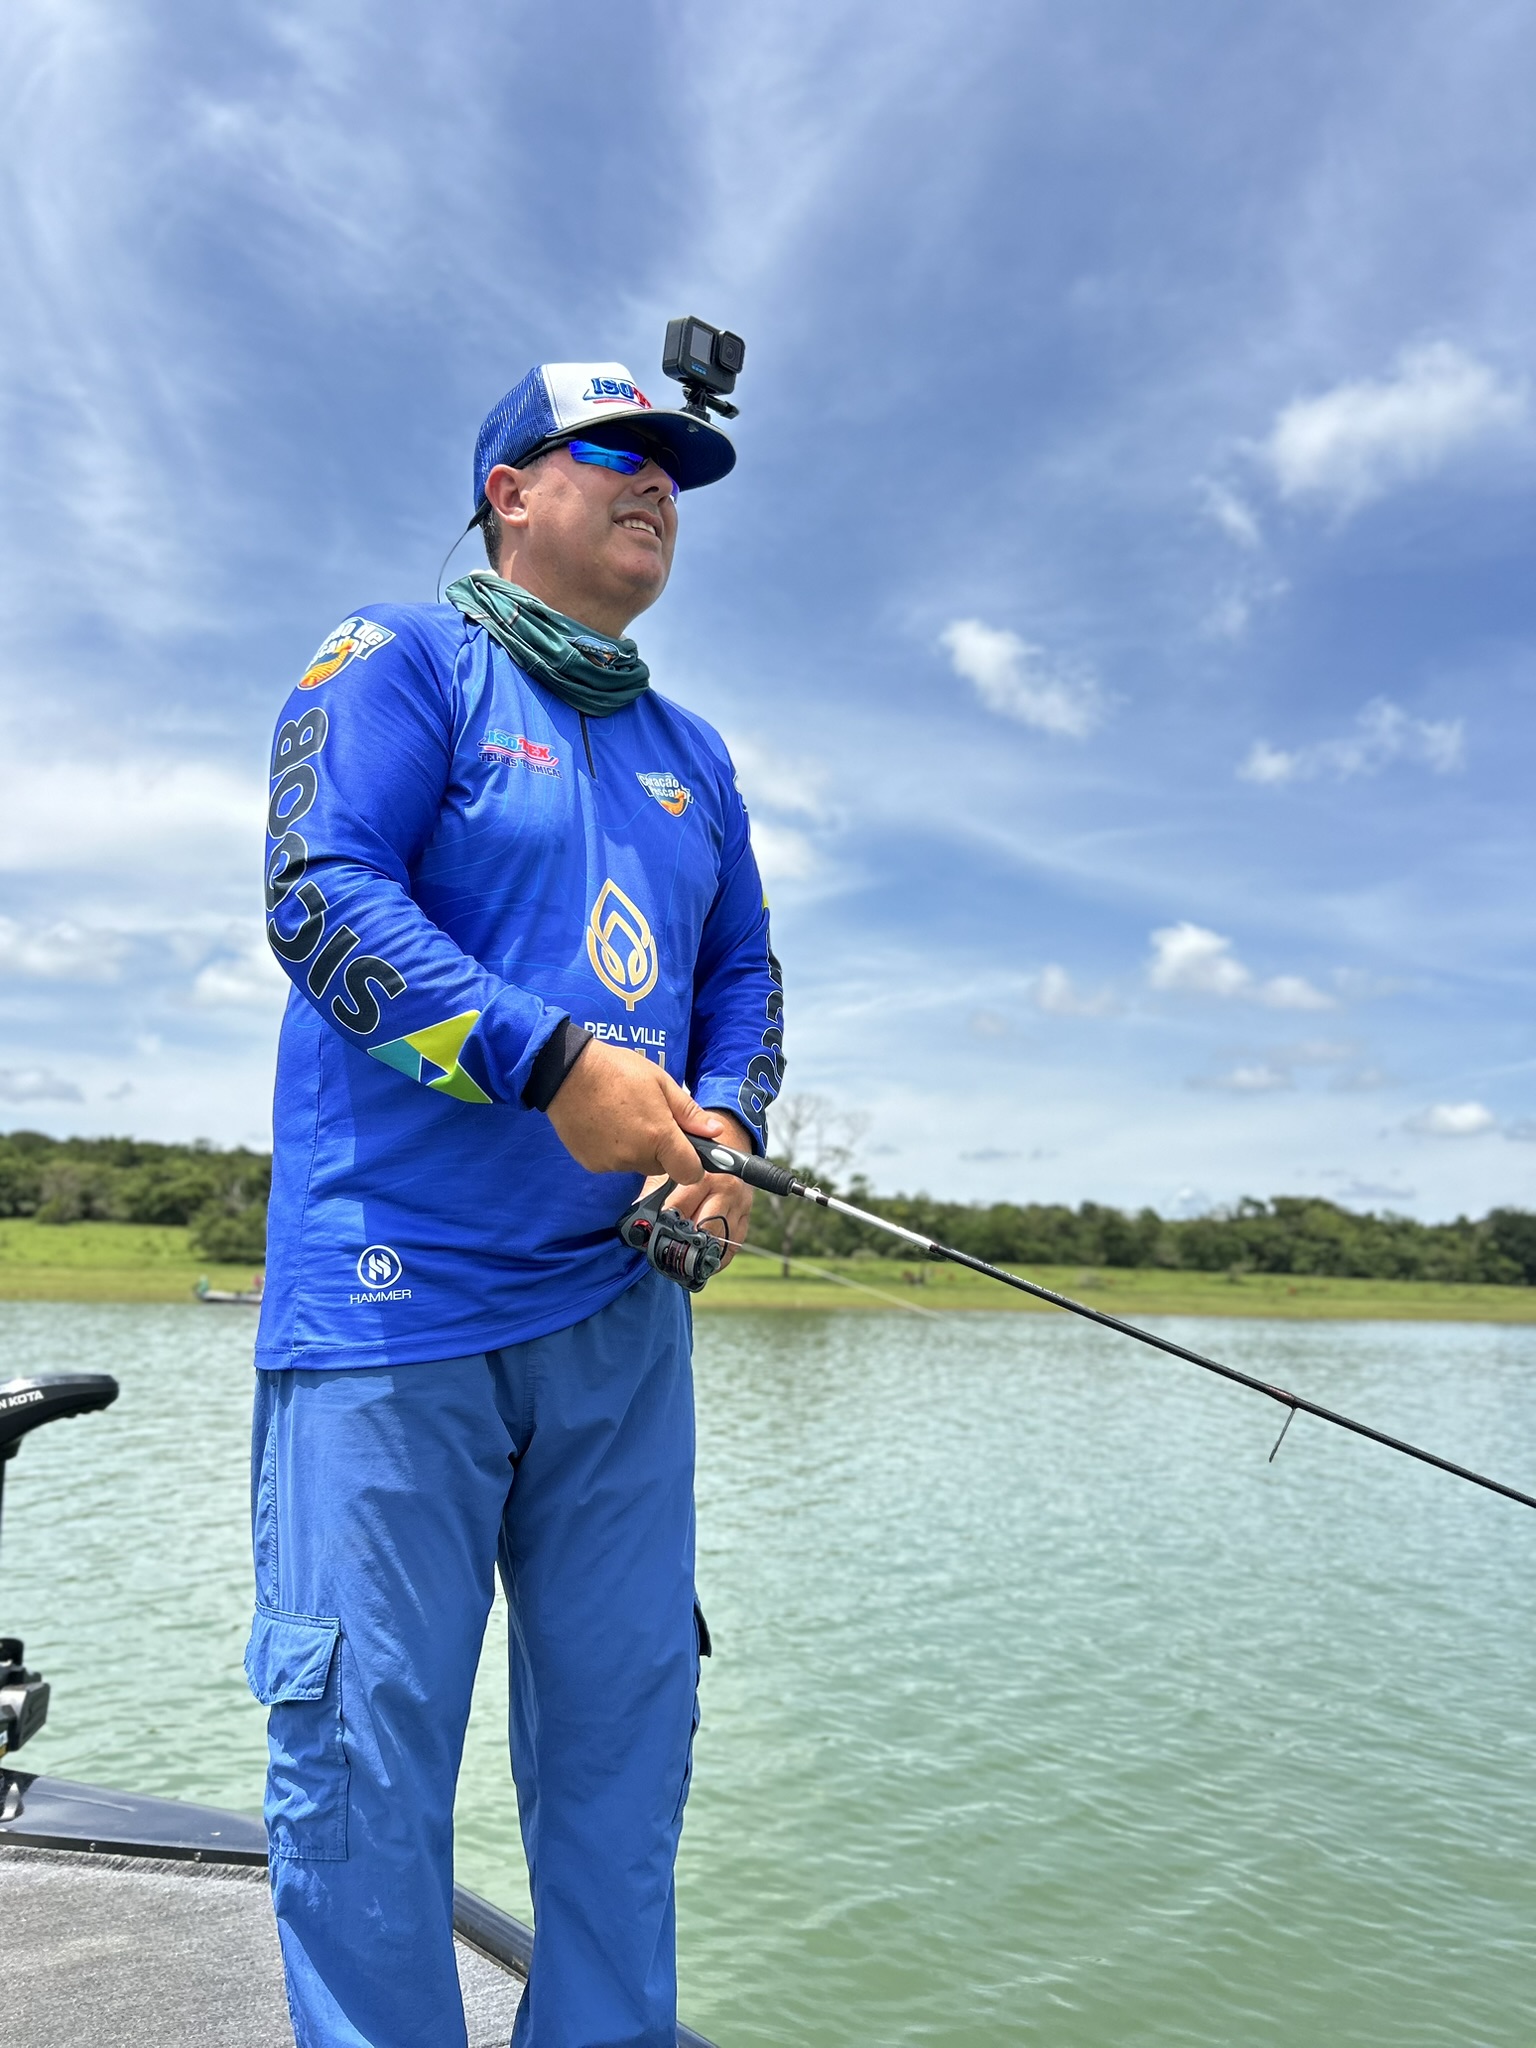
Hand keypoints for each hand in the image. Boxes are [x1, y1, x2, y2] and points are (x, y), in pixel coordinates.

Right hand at [546, 1038, 720, 1185]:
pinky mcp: (592, 1164)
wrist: (566, 1072)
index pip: (689, 1173)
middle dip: (660, 1149)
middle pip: (661, 1167)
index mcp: (659, 1136)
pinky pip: (613, 1163)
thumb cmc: (617, 1070)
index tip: (688, 1149)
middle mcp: (636, 1156)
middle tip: (647, 1117)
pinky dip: (613, 1149)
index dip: (693, 1164)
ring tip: (621, 1116)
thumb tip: (715, 1131)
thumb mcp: (660, 1082)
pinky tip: (603, 1124)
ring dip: (635, 1148)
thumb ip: (688, 1112)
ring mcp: (612, 1163)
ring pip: (636, 1164)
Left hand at [641, 1111, 754, 1268]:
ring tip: (684, 1260)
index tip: (652, 1235)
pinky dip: (718, 1257)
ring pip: (720, 1239)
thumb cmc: (693, 1156)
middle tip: (667, 1251)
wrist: (727, 1143)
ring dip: (701, 1252)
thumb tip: (635, 1218)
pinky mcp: (746, 1215)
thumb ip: (653, 1190)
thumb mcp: (671, 1165)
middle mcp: (725, 1189)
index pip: (680, 1208)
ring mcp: (739, 1204)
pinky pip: (734, 1244)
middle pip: (703, 1227)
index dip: (664, 1223)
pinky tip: (704, 1261)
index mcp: (704, 1174)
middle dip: (684, 1241)